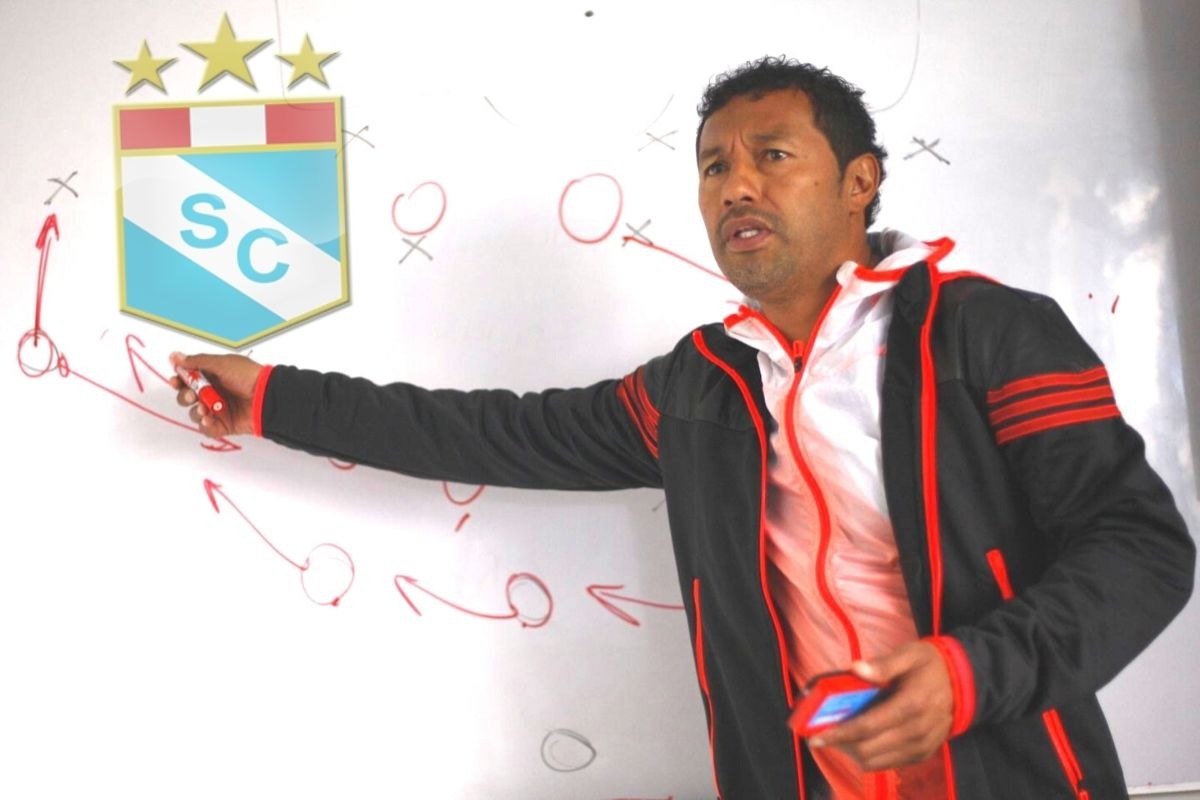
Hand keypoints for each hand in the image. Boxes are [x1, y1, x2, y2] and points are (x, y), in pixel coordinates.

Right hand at [169, 351, 263, 437]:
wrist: (267, 396)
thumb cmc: (248, 377)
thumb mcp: (222, 364)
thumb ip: (197, 362)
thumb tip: (175, 357)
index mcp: (212, 376)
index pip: (187, 379)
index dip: (178, 381)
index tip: (176, 381)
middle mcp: (213, 393)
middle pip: (187, 397)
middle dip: (185, 396)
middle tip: (192, 395)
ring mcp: (218, 409)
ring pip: (195, 413)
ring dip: (196, 411)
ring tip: (205, 409)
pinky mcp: (223, 424)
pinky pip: (206, 428)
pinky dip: (205, 425)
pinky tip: (210, 419)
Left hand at [810, 641, 952, 770]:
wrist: (963, 682)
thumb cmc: (930, 665)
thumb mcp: (909, 654)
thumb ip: (883, 664)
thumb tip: (856, 669)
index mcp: (912, 704)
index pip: (868, 726)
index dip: (840, 733)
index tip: (817, 735)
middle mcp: (917, 731)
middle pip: (868, 749)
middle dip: (841, 744)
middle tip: (823, 733)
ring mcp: (921, 746)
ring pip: (876, 762)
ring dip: (852, 752)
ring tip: (839, 737)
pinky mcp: (922, 754)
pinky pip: (889, 764)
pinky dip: (869, 757)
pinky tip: (859, 741)